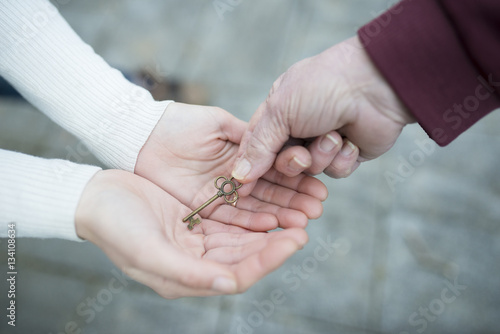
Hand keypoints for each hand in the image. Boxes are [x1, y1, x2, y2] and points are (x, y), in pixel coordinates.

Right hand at [75, 170, 307, 297]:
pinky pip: (231, 219)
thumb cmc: (115, 226)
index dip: (268, 260)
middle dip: (276, 243)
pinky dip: (251, 214)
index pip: (238, 275)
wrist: (95, 198)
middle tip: (305, 224)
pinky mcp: (196, 219)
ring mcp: (197, 240)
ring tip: (296, 213)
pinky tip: (269, 203)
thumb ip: (188, 273)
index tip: (295, 240)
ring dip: (269, 228)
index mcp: (185, 277)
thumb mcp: (147, 251)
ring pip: (243, 238)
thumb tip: (228, 284)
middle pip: (246, 256)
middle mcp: (196, 262)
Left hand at [135, 102, 327, 229]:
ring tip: (303, 221)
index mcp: (243, 156)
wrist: (142, 136)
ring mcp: (221, 195)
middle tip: (318, 209)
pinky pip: (232, 218)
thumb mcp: (219, 124)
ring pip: (256, 208)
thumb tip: (279, 145)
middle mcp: (236, 179)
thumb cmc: (179, 122)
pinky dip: (252, 222)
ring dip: (281, 215)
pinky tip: (273, 225)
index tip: (319, 187)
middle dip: (295, 201)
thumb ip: (249, 137)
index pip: (276, 171)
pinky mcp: (204, 208)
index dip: (298, 179)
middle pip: (271, 194)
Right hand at [232, 36, 414, 182]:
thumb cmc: (322, 87)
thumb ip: (258, 146)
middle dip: (292, 164)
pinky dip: (342, 159)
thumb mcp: (280, 112)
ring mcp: (323, 142)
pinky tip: (350, 141)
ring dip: (321, 157)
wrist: (375, 86)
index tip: (239, 189)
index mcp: (278, 113)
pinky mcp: (346, 154)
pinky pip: (335, 172)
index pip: (255, 147)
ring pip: (310, 172)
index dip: (249, 168)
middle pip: (281, 165)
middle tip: (301, 156)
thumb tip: (238, 176)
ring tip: (334, 135)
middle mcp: (298, 128)